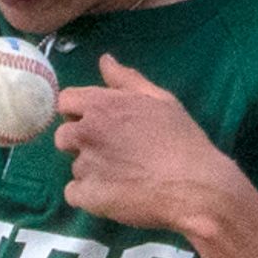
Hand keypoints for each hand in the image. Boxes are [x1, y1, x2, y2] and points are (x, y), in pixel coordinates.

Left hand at [53, 55, 243, 233]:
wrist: (194, 186)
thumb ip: (127, 80)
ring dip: (90, 171)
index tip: (95, 122)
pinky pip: (74, 194)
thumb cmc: (181, 140)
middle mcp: (86, 133)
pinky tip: (113, 196)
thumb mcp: (160, 100)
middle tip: (111, 152)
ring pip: (74, 167)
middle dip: (80, 142)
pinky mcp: (87, 196)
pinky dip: (89, 196)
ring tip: (122, 177)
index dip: (77, 112)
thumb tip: (104, 60)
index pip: (65, 101)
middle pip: (63, 136)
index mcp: (101, 105)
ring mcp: (85, 166)